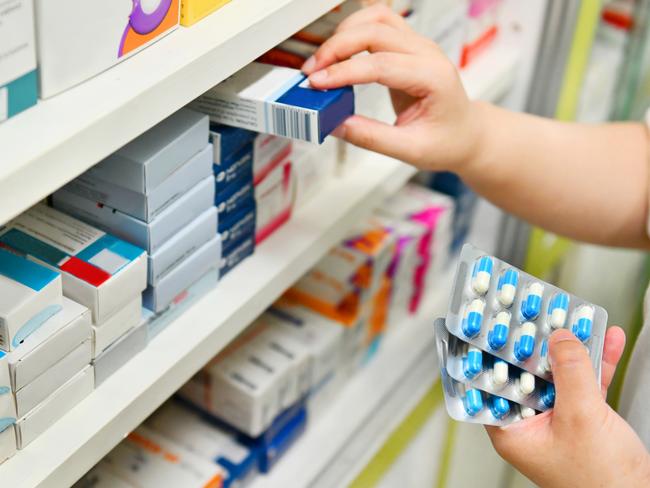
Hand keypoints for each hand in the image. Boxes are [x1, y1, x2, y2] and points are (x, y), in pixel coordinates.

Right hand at [301, 5, 482, 172]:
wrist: (466, 134)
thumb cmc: (447, 141)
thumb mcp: (410, 150)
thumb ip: (371, 137)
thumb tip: (335, 124)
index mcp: (433, 78)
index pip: (381, 64)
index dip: (344, 72)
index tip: (317, 84)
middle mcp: (427, 54)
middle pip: (376, 31)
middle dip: (337, 48)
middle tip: (312, 73)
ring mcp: (419, 46)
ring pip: (377, 18)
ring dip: (345, 33)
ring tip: (323, 61)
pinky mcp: (408, 46)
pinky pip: (380, 23)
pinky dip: (355, 30)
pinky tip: (339, 51)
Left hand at [486, 327, 649, 487]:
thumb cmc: (601, 482)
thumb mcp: (581, 417)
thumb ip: (569, 373)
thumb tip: (558, 337)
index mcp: (512, 429)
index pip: (491, 382)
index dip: (491, 351)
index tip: (492, 324)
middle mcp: (530, 423)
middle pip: (526, 372)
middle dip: (535, 342)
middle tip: (534, 311)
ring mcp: (557, 419)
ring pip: (557, 373)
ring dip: (570, 346)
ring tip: (573, 315)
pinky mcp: (583, 418)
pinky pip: (585, 382)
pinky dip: (597, 362)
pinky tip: (607, 338)